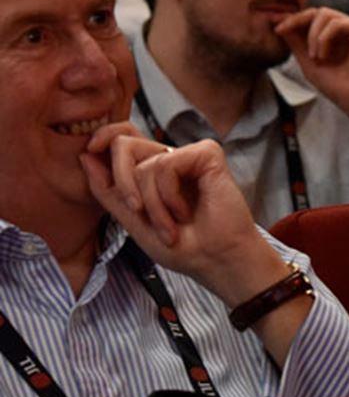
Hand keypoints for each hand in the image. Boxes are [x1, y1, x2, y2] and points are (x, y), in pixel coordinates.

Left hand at [81, 123, 314, 364]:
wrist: (217, 260)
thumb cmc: (184, 246)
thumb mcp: (132, 220)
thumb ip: (107, 190)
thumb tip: (84, 155)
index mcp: (154, 171)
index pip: (123, 139)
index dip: (104, 137)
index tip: (89, 152)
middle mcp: (171, 158)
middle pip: (124, 145)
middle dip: (122, 184)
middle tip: (138, 213)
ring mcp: (190, 155)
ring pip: (144, 164)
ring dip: (152, 205)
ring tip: (170, 226)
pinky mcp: (207, 153)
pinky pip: (166, 164)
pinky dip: (168, 196)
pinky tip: (185, 212)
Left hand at [274, 7, 348, 148]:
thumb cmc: (337, 86)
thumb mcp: (307, 63)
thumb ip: (296, 42)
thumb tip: (280, 23)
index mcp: (331, 36)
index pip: (310, 19)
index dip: (292, 20)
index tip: (275, 28)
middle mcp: (343, 29)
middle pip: (316, 12)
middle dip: (296, 20)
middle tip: (282, 31)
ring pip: (325, 14)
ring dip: (313, 34)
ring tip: (314, 57)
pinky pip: (337, 22)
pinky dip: (325, 37)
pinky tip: (324, 55)